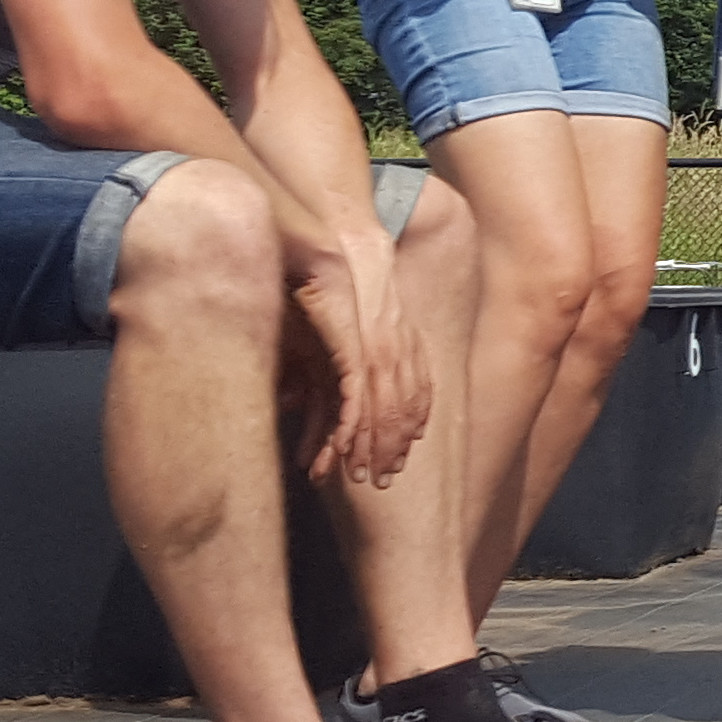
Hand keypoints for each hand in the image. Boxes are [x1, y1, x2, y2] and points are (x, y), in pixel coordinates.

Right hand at [289, 233, 437, 487]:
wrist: (326, 241)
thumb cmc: (325, 276)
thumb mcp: (336, 320)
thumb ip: (329, 356)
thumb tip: (308, 387)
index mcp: (397, 337)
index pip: (413, 391)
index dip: (408, 425)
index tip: (403, 454)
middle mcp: (394, 346)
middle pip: (400, 408)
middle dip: (392, 447)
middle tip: (384, 480)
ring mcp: (376, 347)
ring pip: (381, 410)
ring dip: (371, 447)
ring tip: (363, 478)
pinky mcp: (353, 347)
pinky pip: (355, 396)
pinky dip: (351, 427)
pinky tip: (343, 451)